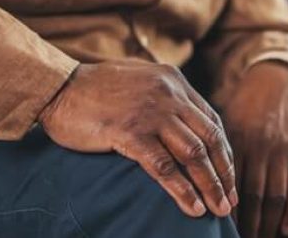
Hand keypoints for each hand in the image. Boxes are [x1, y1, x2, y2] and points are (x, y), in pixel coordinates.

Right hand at [38, 61, 236, 217]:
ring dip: (210, 186)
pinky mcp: (130, 133)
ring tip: (218, 209)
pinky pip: (164, 168)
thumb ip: (163, 95)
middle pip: (210, 139)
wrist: (57, 87)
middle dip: (224, 173)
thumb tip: (182, 122)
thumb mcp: (139, 79)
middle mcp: (169, 94)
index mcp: (173, 81)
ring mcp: (151, 113)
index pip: (211, 120)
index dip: (224, 152)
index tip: (228, 175)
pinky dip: (182, 190)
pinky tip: (192, 207)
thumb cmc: (93, 88)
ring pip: (193, 155)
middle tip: (230, 200)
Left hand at [224, 62, 287, 236]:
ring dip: (266, 224)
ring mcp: (282, 152)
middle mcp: (259, 148)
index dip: (221, 207)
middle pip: (251, 196)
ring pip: (274, 197)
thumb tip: (191, 177)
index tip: (213, 227)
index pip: (227, 181)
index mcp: (236, 139)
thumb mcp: (224, 120)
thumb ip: (212, 148)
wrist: (277, 78)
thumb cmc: (244, 103)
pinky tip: (285, 230)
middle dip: (244, 224)